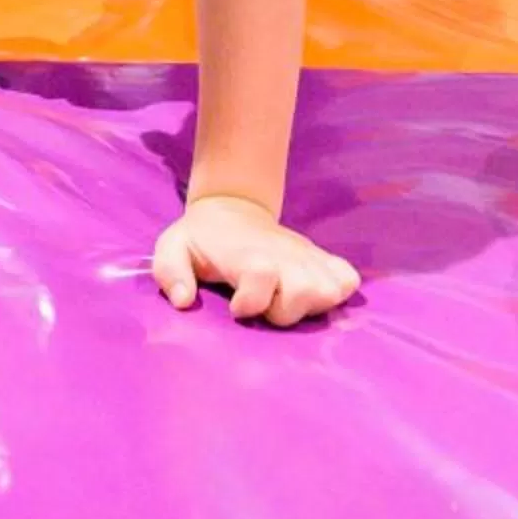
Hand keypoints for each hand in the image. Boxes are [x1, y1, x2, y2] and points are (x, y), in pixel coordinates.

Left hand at [152, 194, 360, 325]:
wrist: (233, 208)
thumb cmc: (202, 238)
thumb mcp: (172, 248)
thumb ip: (170, 273)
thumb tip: (183, 301)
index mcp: (246, 255)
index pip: (260, 277)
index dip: (249, 302)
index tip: (235, 307)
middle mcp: (283, 256)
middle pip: (303, 293)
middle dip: (283, 310)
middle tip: (266, 303)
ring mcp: (307, 258)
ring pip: (330, 291)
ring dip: (310, 304)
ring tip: (287, 300)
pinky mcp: (323, 259)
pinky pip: (348, 281)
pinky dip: (337, 290)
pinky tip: (313, 292)